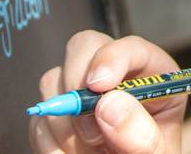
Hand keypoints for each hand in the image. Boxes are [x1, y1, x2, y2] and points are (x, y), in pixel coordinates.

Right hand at [31, 31, 186, 153]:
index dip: (112, 58)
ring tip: (91, 151)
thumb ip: (142, 134)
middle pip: (84, 47)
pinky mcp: (56, 117)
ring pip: (52, 82)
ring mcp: (80, 95)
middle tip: (93, 133)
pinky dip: (50, 142)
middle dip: (77, 86)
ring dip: (65, 123)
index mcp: (152, 81)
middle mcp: (115, 79)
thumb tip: (110, 104)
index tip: (98, 85)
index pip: (132, 48)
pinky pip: (38, 119)